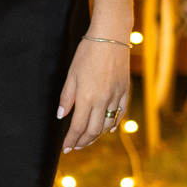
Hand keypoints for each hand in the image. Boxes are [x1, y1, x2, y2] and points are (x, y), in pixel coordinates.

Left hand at [56, 35, 130, 150]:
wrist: (111, 38)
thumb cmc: (87, 53)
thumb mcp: (71, 75)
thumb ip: (67, 98)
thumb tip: (61, 116)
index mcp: (87, 97)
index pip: (78, 127)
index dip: (71, 140)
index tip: (65, 148)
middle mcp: (103, 100)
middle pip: (94, 130)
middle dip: (83, 142)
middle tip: (75, 146)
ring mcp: (116, 96)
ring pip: (108, 125)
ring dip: (97, 136)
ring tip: (88, 140)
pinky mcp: (125, 91)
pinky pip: (120, 113)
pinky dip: (114, 124)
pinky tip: (108, 129)